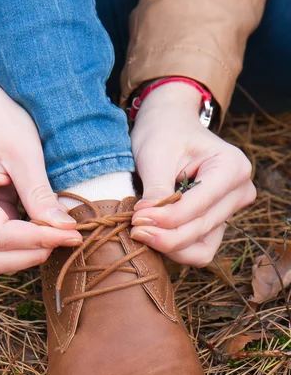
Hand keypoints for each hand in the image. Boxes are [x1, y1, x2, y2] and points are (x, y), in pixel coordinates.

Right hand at [0, 57, 81, 274]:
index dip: (39, 240)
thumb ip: (40, 194)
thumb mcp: (24, 152)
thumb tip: (65, 230)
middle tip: (68, 238)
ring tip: (58, 233)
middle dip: (32, 254)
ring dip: (27, 252)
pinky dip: (22, 243)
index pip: (0, 236)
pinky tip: (44, 227)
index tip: (74, 234)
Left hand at [130, 83, 255, 266]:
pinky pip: (199, 249)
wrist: (169, 125)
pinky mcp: (216, 223)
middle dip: (165, 234)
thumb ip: (157, 189)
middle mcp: (240, 191)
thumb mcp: (156, 154)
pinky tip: (153, 236)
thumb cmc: (164, 132)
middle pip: (201, 228)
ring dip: (170, 246)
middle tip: (134, 229)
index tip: (136, 218)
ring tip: (141, 233)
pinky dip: (176, 249)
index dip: (167, 218)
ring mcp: (230, 210)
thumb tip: (148, 221)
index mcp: (233, 167)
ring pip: (202, 246)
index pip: (199, 205)